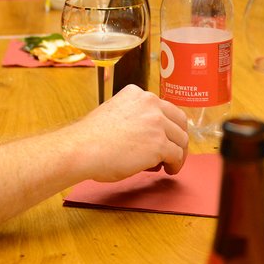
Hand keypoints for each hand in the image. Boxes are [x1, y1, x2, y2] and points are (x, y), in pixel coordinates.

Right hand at [73, 85, 188, 179]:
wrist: (82, 148)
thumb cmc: (91, 138)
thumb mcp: (114, 113)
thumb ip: (133, 117)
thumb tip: (147, 137)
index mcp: (137, 94)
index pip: (164, 108)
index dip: (166, 125)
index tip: (164, 137)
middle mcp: (150, 103)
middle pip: (179, 120)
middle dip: (177, 137)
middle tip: (173, 151)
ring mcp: (157, 123)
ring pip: (181, 139)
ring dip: (177, 153)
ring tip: (169, 164)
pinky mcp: (159, 143)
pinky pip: (177, 155)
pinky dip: (176, 164)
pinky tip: (168, 170)